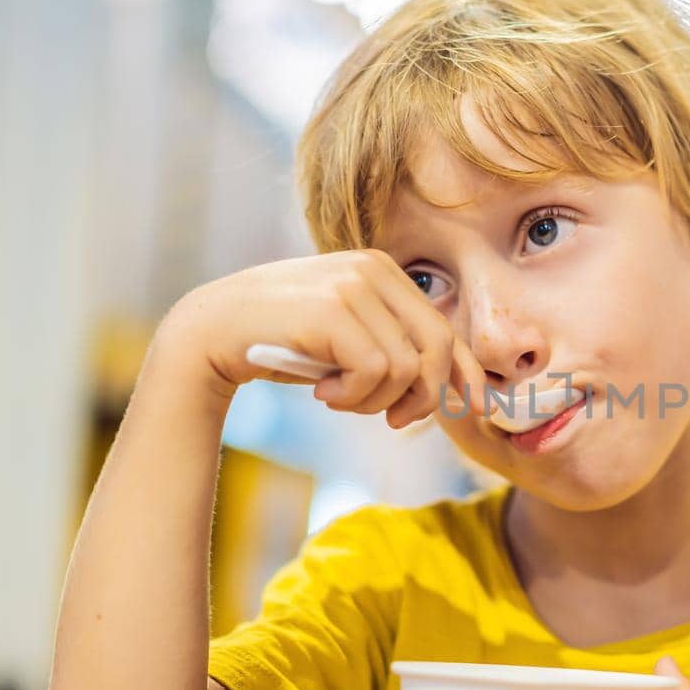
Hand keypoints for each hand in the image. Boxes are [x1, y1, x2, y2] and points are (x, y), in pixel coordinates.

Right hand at [159, 248, 487, 427]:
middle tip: (391, 421)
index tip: (478, 409)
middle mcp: (372, 269)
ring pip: (407, 367)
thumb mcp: (347, 340)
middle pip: (436, 348)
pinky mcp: (332, 309)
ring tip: (337, 398)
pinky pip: (377, 372)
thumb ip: (392, 348)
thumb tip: (452, 388)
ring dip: (374, 401)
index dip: (466, 373)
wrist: (211, 332)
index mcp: (383, 271)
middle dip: (424, 397)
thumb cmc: (283, 343)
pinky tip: (322, 394)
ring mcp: (352, 285)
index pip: (443, 327)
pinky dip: (354, 397)